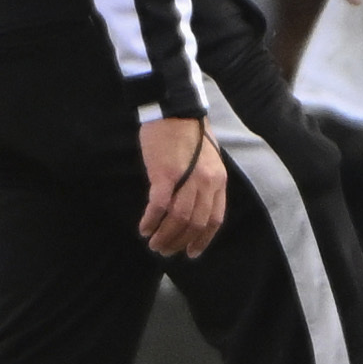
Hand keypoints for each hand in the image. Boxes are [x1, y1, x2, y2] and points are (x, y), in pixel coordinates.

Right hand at [138, 116, 226, 257]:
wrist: (174, 110)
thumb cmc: (188, 133)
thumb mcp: (207, 160)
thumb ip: (204, 183)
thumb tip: (193, 208)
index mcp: (218, 180)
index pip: (215, 219)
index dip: (203, 239)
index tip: (192, 252)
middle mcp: (206, 182)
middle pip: (195, 223)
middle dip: (179, 241)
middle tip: (165, 250)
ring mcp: (187, 179)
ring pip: (178, 219)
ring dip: (164, 235)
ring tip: (153, 243)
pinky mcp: (165, 175)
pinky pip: (159, 206)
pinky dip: (151, 220)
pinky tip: (144, 228)